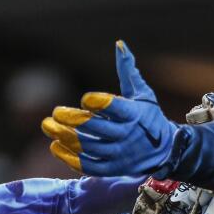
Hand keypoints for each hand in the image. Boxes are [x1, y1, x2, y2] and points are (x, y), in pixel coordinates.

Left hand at [42, 40, 177, 175]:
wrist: (165, 152)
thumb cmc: (149, 117)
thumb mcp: (142, 94)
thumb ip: (128, 71)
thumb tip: (119, 44)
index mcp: (135, 115)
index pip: (115, 108)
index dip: (98, 103)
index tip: (85, 98)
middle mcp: (128, 136)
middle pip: (96, 128)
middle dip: (72, 119)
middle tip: (55, 113)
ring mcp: (120, 155)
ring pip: (89, 147)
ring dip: (65, 137)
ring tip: (48, 127)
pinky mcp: (113, 169)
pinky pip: (88, 166)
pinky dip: (69, 158)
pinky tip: (55, 146)